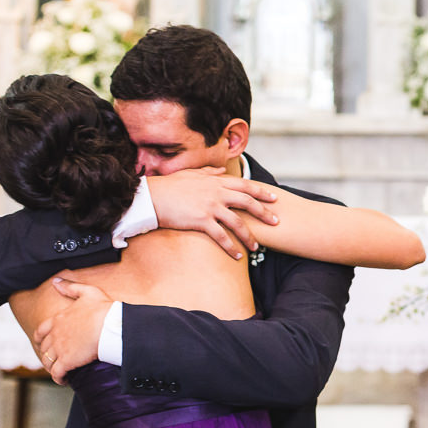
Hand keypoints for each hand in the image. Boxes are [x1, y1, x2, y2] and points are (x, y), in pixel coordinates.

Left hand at [33, 277, 110, 383]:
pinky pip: (57, 374)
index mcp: (58, 319)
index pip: (41, 331)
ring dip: (51, 367)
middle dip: (47, 353)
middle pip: (44, 348)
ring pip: (48, 361)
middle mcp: (55, 335)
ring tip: (59, 371)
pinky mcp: (66, 362)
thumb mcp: (87, 292)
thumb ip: (70, 287)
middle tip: (53, 358)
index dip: (40, 338)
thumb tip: (56, 282)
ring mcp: (59, 349)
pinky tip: (63, 380)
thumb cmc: (102, 309)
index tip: (43, 343)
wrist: (110, 326)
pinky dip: (58, 378)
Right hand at [148, 168, 278, 258]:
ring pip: (237, 222)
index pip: (245, 185)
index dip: (261, 192)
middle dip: (264, 212)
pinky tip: (237, 256)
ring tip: (257, 247)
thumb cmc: (170, 185)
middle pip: (247, 203)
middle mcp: (217, 193)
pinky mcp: (201, 221)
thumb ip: (209, 173)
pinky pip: (221, 236)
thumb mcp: (191, 174)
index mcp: (216, 182)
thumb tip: (221, 171)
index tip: (274, 198)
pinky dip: (231, 247)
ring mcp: (210, 207)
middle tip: (276, 221)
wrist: (151, 197)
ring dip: (249, 236)